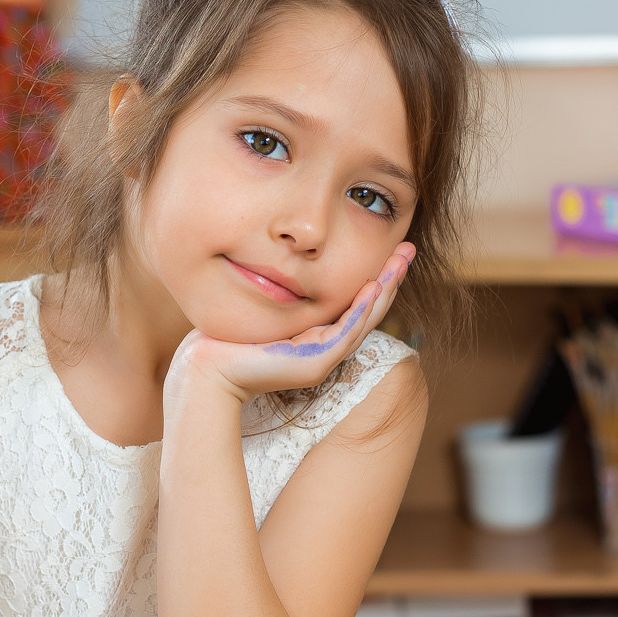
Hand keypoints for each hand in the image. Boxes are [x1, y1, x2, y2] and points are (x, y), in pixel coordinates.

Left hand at [170, 243, 414, 403]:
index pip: (356, 303)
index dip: (377, 276)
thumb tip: (285, 258)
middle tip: (409, 249)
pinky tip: (374, 285)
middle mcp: (325, 348)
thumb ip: (283, 290)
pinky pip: (346, 331)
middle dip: (392, 277)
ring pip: (365, 319)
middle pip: (369, 309)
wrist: (208, 368)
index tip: (390, 248)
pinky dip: (362, 308)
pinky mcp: (315, 364)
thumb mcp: (263, 305)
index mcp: (317, 335)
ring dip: (386, 288)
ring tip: (400, 261)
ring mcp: (323, 358)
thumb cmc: (228, 336)